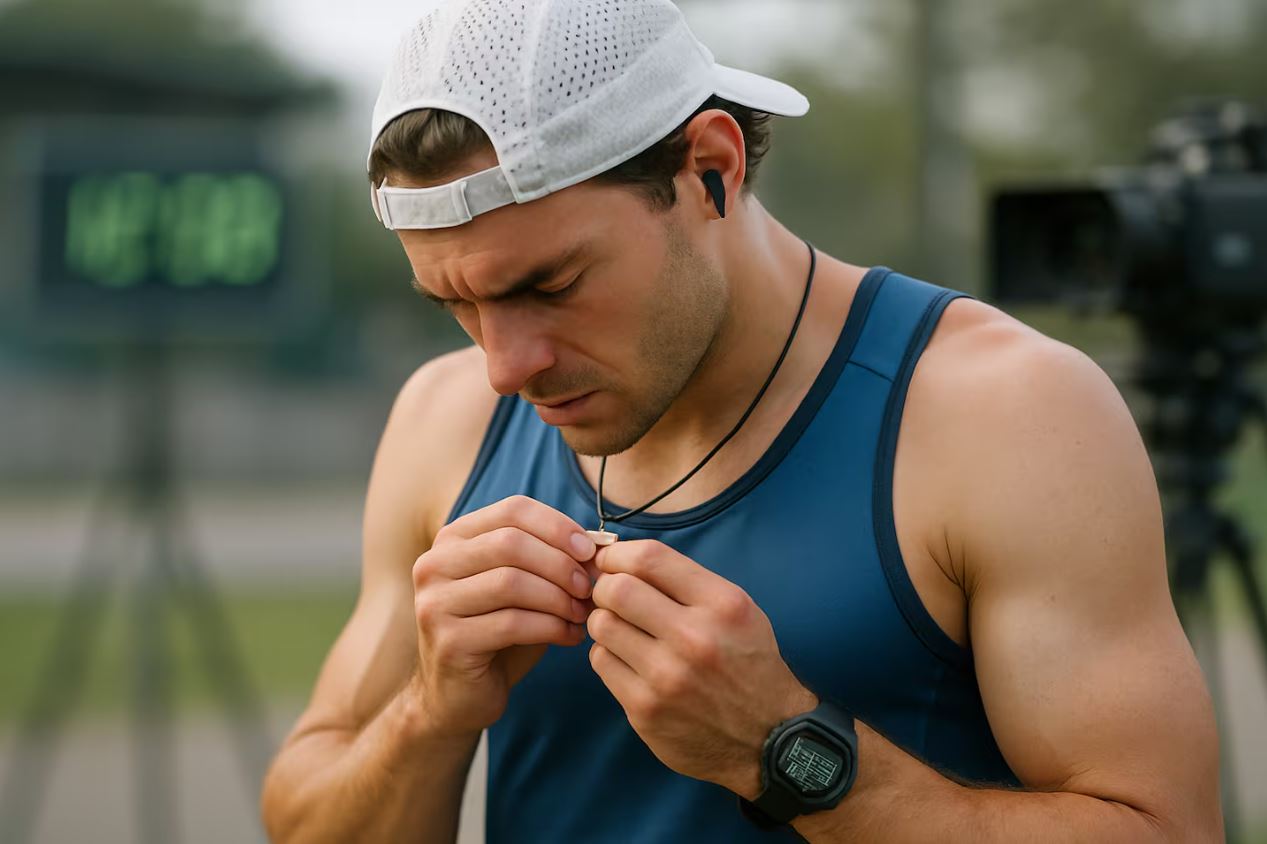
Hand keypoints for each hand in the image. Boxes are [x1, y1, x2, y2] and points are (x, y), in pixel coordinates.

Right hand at [411, 495, 596, 738]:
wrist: (459, 695)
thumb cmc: (498, 633)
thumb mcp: (521, 585)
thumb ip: (547, 558)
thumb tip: (598, 544)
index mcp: (454, 538)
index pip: (513, 510)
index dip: (557, 526)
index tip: (589, 551)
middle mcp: (434, 564)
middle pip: (511, 543)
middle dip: (560, 564)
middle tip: (589, 587)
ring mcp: (435, 603)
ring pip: (511, 582)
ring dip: (558, 597)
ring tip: (582, 613)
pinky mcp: (448, 642)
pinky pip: (512, 623)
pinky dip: (551, 627)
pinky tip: (570, 636)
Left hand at [584, 540, 818, 799]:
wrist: (767, 738)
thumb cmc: (749, 664)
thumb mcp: (738, 610)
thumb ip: (686, 582)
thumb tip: (623, 561)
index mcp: (722, 605)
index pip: (650, 558)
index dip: (619, 553)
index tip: (611, 560)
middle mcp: (694, 638)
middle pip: (617, 590)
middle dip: (605, 586)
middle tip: (610, 595)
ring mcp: (666, 677)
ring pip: (602, 626)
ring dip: (604, 621)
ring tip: (620, 628)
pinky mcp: (644, 710)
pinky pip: (601, 663)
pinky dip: (607, 654)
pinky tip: (626, 659)